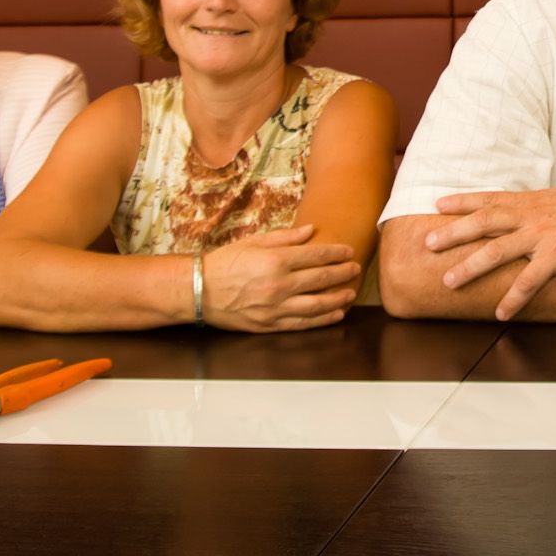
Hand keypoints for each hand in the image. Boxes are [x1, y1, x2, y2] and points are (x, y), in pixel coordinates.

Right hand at [202, 225, 362, 332]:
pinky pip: (303, 323)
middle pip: (321, 279)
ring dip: (338, 298)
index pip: (316, 256)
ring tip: (350, 292)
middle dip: (342, 273)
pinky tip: (335, 314)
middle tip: (355, 269)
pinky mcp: (270, 324)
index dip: (336, 254)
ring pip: (317, 304)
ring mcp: (275, 307)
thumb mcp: (253, 242)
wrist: (199, 290)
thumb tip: (311, 231)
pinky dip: (322, 319)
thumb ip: (285, 238)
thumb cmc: (225, 263)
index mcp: (275, 261)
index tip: (349, 252)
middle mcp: (279, 284)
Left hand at [429, 188, 555, 320]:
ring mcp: (542, 235)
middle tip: (427, 244)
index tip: (438, 205)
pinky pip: (530, 279)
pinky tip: (501, 312)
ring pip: (497, 251)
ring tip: (449, 282)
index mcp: (528, 202)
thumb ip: (534, 208)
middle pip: (483, 223)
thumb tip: (520, 215)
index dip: (461, 202)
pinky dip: (513, 297)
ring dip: (470, 267)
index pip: (488, 198)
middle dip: (452, 233)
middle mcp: (529, 216)